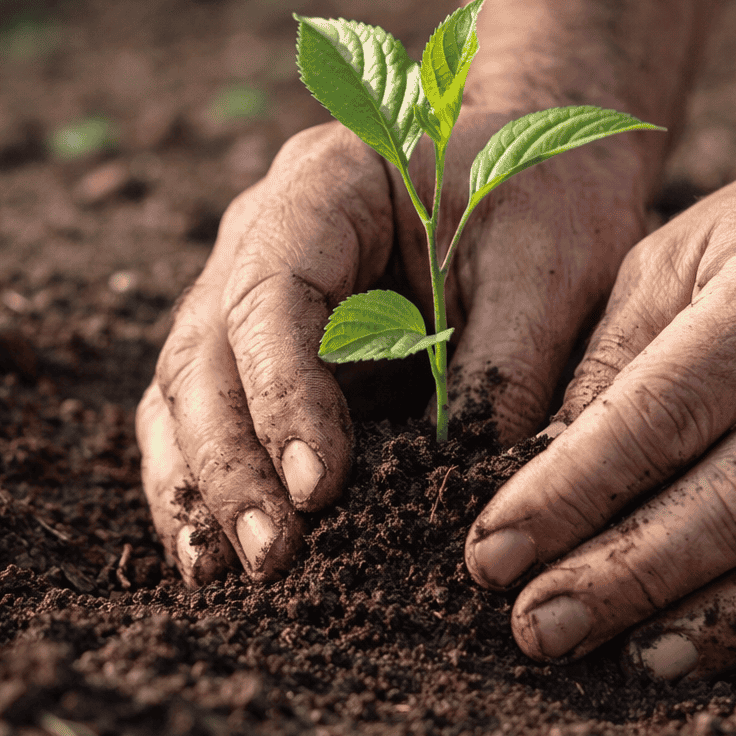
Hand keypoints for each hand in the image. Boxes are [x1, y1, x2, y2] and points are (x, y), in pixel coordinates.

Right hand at [137, 115, 655, 584]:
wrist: (541, 157)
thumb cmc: (549, 193)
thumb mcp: (550, 265)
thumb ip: (508, 367)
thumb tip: (468, 499)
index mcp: (324, 187)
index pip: (271, 294)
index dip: (283, 394)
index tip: (319, 487)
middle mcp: (260, 238)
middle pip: (204, 354)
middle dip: (230, 464)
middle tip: (271, 558)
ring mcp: (249, 298)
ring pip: (184, 396)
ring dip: (201, 488)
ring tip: (221, 577)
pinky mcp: (265, 356)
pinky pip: (210, 423)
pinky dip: (209, 489)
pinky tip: (220, 561)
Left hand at [464, 132, 735, 684]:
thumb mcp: (688, 249)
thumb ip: (615, 353)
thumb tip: (539, 466)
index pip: (658, 415)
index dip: (571, 492)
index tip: (493, 554)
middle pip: (734, 502)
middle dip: (626, 579)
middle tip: (539, 628)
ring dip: (722, 626)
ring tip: (636, 664)